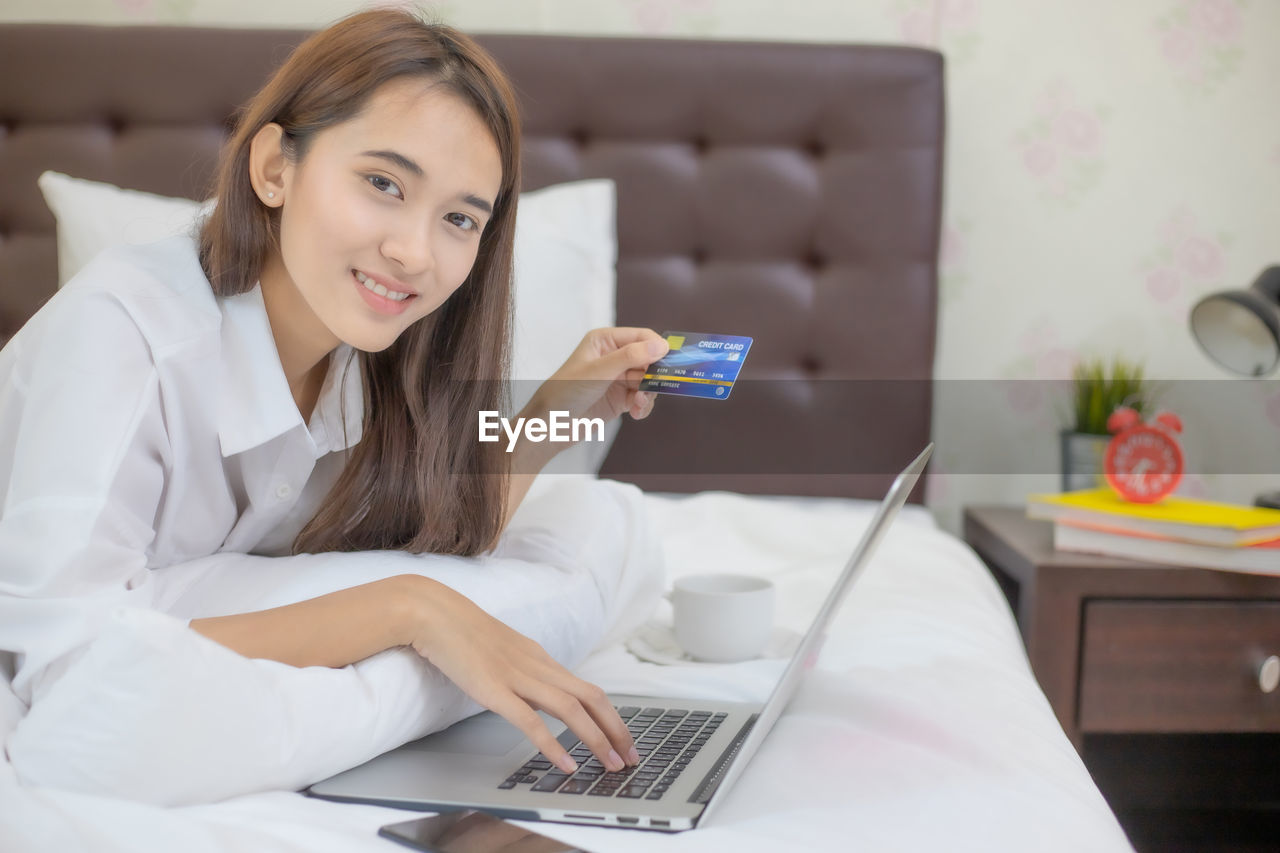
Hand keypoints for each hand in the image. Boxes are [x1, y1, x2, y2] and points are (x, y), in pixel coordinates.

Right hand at [397, 575, 637, 773]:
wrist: (433, 613)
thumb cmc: (461, 633)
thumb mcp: (504, 652)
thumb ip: (523, 673)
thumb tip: (536, 700)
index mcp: (541, 658)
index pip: (588, 690)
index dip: (611, 717)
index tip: (624, 740)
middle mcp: (538, 666)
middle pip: (591, 698)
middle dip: (616, 730)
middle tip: (631, 759)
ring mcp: (517, 677)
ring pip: (571, 709)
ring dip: (596, 739)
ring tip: (611, 765)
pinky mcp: (494, 690)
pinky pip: (530, 721)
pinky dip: (552, 744)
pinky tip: (566, 764)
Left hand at [526, 327, 668, 429]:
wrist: (550, 425)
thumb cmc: (566, 391)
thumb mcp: (599, 371)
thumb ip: (630, 357)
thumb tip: (661, 346)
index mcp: (606, 341)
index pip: (642, 337)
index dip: (657, 348)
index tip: (670, 362)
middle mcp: (614, 357)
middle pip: (649, 360)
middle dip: (655, 375)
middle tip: (656, 388)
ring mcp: (618, 378)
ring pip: (649, 381)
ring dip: (649, 394)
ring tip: (639, 404)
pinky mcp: (621, 399)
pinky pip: (643, 398)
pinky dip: (643, 406)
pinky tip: (636, 413)